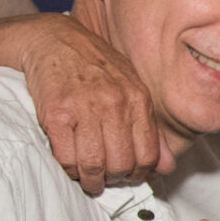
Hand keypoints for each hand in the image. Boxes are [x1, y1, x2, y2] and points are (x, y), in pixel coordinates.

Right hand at [13, 15, 165, 191]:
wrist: (53, 40)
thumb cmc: (93, 66)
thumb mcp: (130, 88)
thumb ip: (149, 129)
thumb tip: (166, 167)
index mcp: (137, 99)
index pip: (148, 155)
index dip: (139, 173)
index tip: (128, 175)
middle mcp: (114, 103)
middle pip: (121, 164)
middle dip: (113, 179)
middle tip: (105, 178)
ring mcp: (85, 108)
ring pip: (94, 165)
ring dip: (90, 180)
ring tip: (87, 178)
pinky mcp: (57, 113)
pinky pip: (66, 157)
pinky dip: (68, 168)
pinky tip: (70, 164)